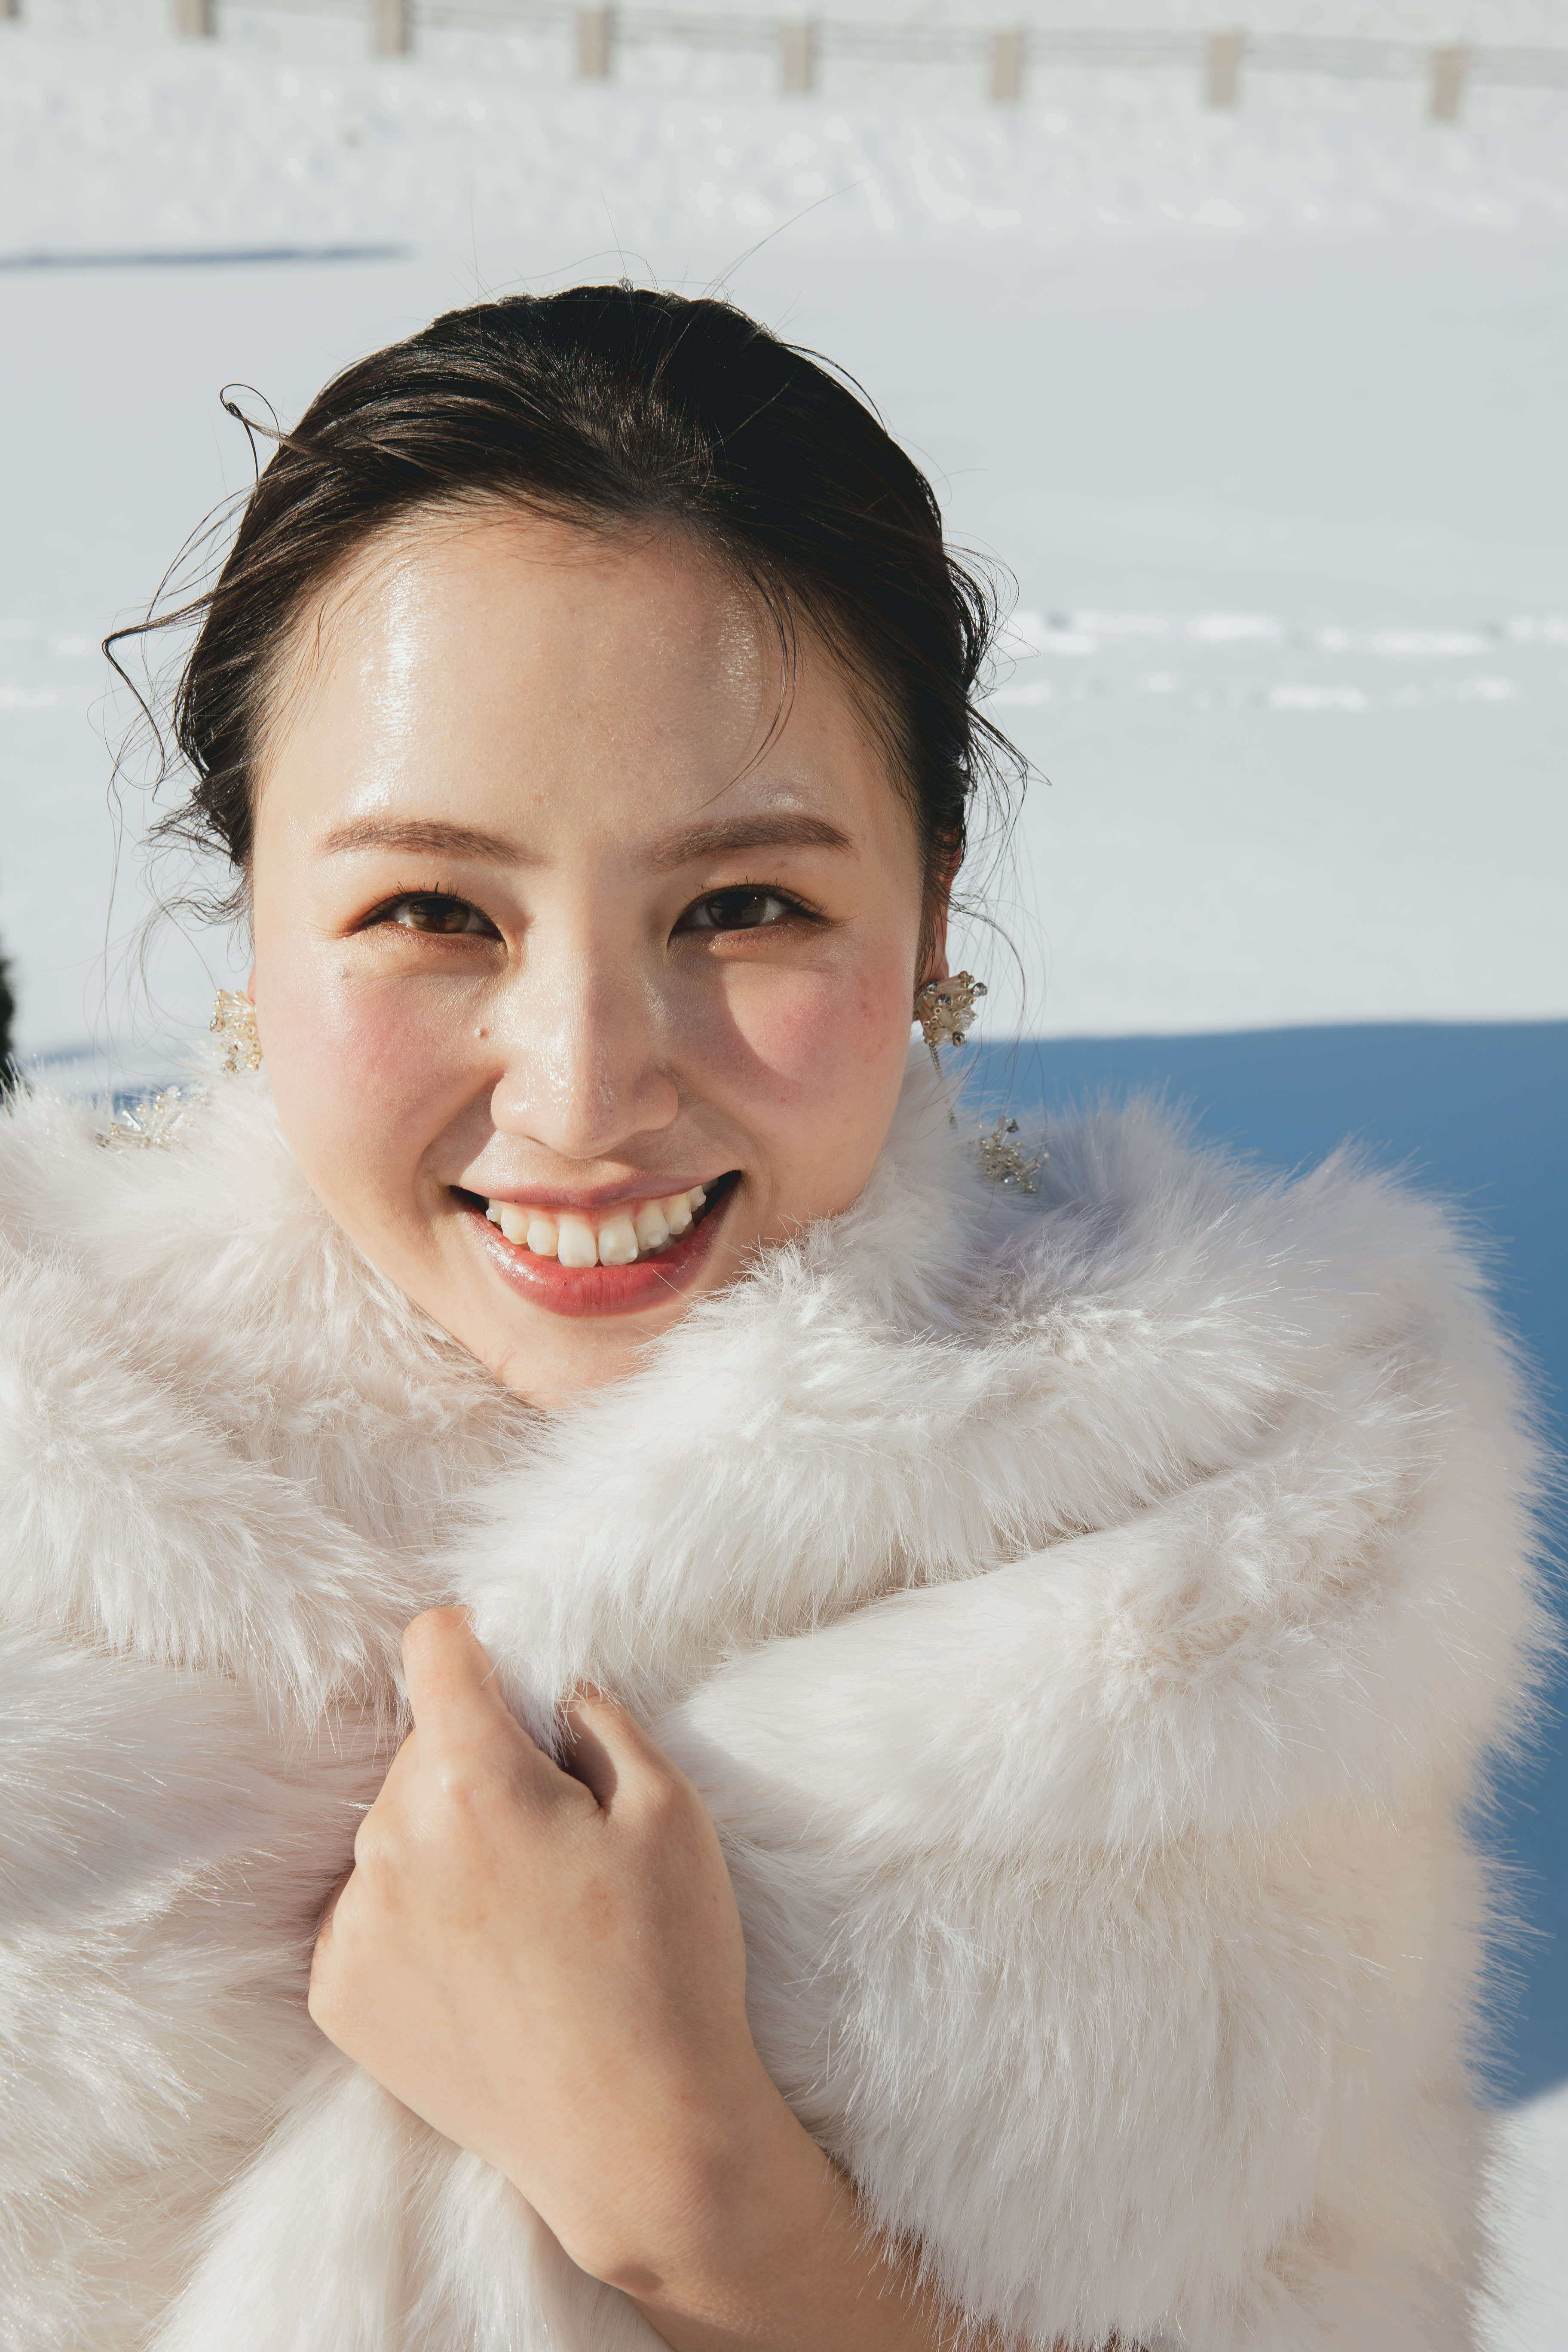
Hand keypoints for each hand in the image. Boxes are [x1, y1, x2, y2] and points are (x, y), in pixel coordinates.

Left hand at [307, 1607, 779, 2292]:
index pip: (434, 1647)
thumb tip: (548, 1689)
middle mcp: (390, 1841)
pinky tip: (483, 1969)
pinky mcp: (337, 1995)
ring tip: (524, 1918)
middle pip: (422, 1748)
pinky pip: (369, 1912)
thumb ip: (598, 1718)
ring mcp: (355, 1925)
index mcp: (471, 1777)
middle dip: (480, 1764)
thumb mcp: (670, 1809)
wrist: (636, 2138)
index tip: (501, 1674)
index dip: (473, 1643)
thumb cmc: (668, 1965)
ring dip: (446, 1842)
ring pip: (395, 1830)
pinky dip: (416, 1920)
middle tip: (555, 1839)